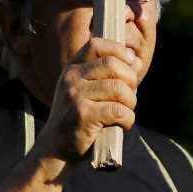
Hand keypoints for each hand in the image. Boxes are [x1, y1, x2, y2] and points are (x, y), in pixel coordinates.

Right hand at [36, 37, 141, 162]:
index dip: (118, 50)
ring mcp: (75, 95)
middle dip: (131, 81)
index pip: (97, 45)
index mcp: (73, 68)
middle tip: (130, 97)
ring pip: (119, 89)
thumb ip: (112, 75)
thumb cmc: (79, 117)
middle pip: (113, 65)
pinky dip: (128, 119)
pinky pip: (119, 111)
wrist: (56, 147)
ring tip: (126, 113)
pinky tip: (123, 125)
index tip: (130, 63)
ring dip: (131, 103)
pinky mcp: (83, 114)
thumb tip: (136, 59)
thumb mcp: (90, 91)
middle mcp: (72, 77)